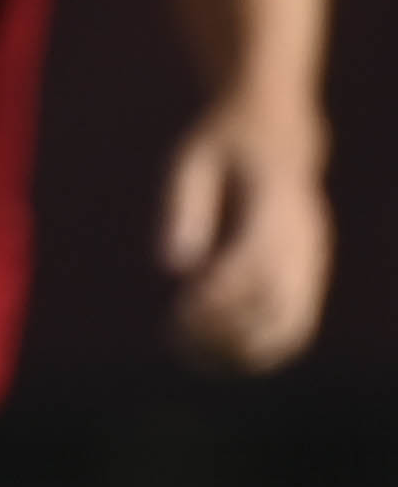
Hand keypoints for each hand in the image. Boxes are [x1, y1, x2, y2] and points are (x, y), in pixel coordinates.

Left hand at [157, 102, 330, 373]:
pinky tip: (218, 356)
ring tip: (191, 356)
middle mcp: (304, 237)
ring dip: (243, 351)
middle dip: (226, 329)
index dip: (220, 296)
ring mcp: (314, 258)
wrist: (277, 129)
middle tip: (173, 337)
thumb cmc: (223, 143)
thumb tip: (172, 267)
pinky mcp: (311, 273)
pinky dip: (261, 350)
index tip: (179, 313)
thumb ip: (183, 207)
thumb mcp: (192, 159)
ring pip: (293, 324)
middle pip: (276, 302)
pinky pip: (297, 324)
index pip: (255, 264)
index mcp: (277, 203)